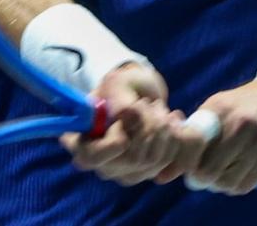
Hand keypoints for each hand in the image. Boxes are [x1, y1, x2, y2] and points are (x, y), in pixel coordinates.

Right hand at [60, 62, 184, 185]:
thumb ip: (118, 97)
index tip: (124, 127)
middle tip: (146, 102)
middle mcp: (102, 164)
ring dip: (161, 127)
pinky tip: (172, 118)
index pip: (92, 157)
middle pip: (131, 160)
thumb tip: (126, 113)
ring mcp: (125, 173)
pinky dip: (174, 135)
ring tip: (157, 106)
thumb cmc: (122, 87)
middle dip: (146, 125)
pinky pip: (169, 160)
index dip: (110, 145)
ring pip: (153, 160)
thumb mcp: (116, 83)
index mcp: (82, 143)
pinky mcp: (147, 172)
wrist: (140, 95)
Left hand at [184, 76, 256, 194]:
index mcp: (220, 107)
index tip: (187, 167)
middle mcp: (240, 122)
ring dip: (221, 183)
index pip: (191, 146)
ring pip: (228, 181)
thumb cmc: (247, 105)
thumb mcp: (221, 106)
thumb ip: (194, 133)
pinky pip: (248, 183)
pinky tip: (240, 175)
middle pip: (208, 170)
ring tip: (224, 173)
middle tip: (206, 174)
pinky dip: (238, 185)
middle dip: (203, 177)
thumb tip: (164, 171)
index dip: (184, 163)